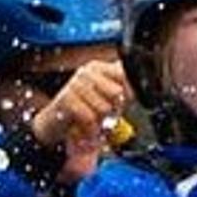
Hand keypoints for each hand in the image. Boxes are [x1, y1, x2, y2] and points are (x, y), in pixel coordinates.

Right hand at [28, 59, 133, 182]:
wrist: (54, 124)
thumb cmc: (82, 111)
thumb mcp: (105, 100)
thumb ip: (123, 91)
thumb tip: (142, 83)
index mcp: (98, 67)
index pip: (125, 74)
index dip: (128, 93)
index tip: (121, 103)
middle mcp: (87, 72)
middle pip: (116, 93)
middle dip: (112, 110)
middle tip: (101, 116)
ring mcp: (75, 84)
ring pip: (104, 107)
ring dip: (99, 122)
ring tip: (90, 122)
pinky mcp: (66, 99)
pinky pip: (90, 117)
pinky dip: (90, 129)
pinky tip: (84, 128)